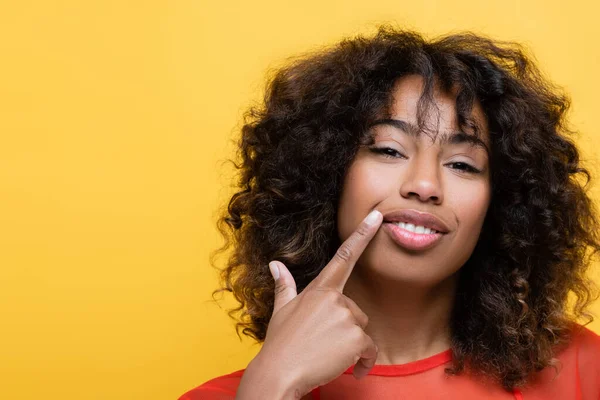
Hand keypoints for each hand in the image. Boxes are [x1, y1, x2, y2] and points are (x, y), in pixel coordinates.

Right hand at [246, 210, 382, 397]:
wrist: (279, 373)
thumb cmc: (281, 344)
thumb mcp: (281, 311)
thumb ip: (285, 286)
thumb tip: (276, 264)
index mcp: (318, 289)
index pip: (344, 256)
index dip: (362, 234)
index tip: (377, 217)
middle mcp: (334, 298)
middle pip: (355, 310)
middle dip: (345, 328)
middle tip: (323, 344)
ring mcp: (345, 316)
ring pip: (361, 329)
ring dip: (352, 345)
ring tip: (328, 356)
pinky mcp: (355, 337)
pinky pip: (369, 349)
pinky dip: (364, 362)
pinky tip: (352, 370)